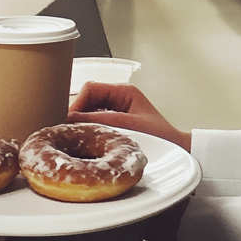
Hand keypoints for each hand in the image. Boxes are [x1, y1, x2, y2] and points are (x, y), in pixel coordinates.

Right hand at [68, 83, 190, 151]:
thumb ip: (98, 120)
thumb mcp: (127, 127)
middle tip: (63, 129)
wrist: (177, 151)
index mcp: (123, 91)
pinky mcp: (114, 124)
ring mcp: (115, 111)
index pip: (90, 88)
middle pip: (86, 98)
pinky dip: (85, 129)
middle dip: (74, 112)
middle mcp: (118, 98)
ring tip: (71, 136)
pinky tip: (81, 140)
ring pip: (87, 111)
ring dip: (79, 122)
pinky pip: (92, 122)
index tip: (66, 120)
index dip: (76, 103)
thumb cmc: (161, 138)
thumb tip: (71, 118)